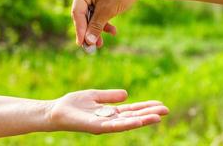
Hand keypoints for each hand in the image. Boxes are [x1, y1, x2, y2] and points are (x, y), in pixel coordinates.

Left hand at [48, 89, 168, 133]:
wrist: (55, 111)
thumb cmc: (73, 104)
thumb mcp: (95, 96)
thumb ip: (110, 96)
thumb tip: (127, 94)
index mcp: (111, 112)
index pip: (132, 110)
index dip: (146, 107)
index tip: (160, 104)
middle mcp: (110, 120)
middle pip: (133, 117)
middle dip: (149, 113)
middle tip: (166, 110)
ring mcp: (104, 125)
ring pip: (127, 123)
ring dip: (143, 120)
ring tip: (158, 116)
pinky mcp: (95, 127)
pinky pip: (113, 126)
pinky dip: (127, 124)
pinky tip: (138, 121)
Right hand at [71, 0, 141, 47]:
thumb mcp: (108, 10)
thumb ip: (96, 26)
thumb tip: (88, 42)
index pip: (77, 12)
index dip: (80, 29)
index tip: (82, 44)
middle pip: (83, 15)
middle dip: (89, 31)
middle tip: (91, 47)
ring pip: (91, 16)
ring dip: (97, 29)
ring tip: (101, 44)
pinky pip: (97, 13)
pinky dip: (103, 22)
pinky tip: (113, 31)